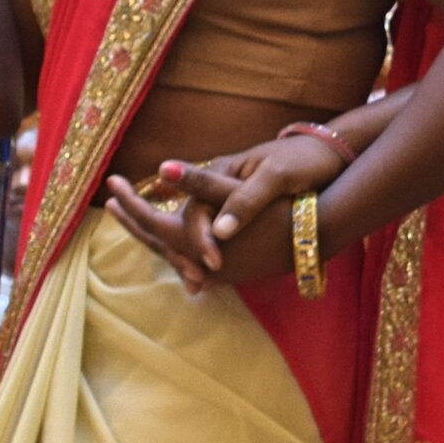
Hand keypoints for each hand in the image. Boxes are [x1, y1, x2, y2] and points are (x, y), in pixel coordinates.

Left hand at [103, 134, 336, 292]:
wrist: (333, 226)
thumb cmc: (292, 200)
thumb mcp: (246, 186)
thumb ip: (202, 183)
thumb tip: (162, 170)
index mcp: (207, 241)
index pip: (154, 224)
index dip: (129, 203)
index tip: (110, 182)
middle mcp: (212, 263)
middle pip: (160, 244)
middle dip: (134, 220)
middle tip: (110, 200)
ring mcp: (227, 271)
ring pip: (178, 254)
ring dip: (154, 233)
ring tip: (135, 215)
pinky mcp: (240, 269)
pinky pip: (197, 260)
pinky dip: (178, 245)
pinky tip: (176, 236)